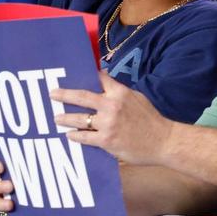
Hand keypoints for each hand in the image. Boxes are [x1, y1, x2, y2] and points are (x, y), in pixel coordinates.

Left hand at [51, 71, 170, 164]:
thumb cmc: (151, 119)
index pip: (98, 79)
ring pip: (80, 119)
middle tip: (52, 94)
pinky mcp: (107, 140)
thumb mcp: (136, 98)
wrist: (164, 141)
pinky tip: (69, 135)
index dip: (84, 75)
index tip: (68, 74)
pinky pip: (85, 137)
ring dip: (65, 118)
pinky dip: (75, 136)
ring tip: (56, 118)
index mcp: (119, 92)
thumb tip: (103, 80)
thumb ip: (118, 90)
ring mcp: (108, 123)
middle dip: (64, 94)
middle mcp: (112, 105)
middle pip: (82, 97)